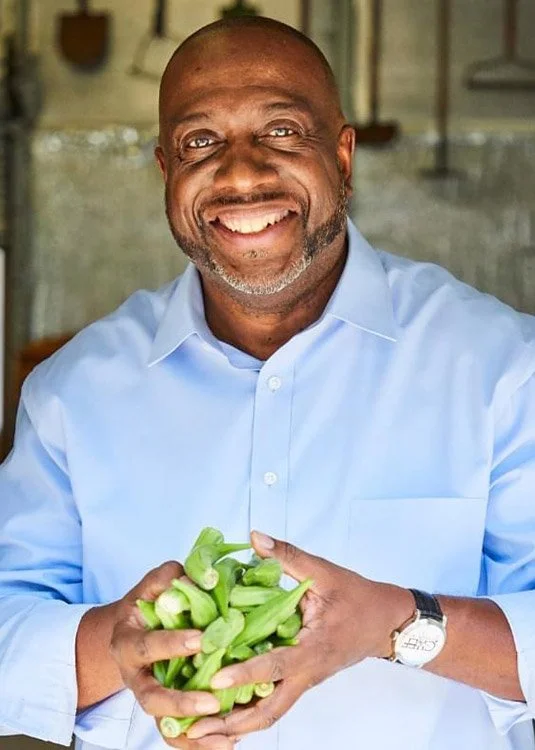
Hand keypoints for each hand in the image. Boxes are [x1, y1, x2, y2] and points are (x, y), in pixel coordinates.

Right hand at [110, 561, 236, 749]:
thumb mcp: (154, 584)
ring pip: (164, 725)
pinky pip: (177, 735)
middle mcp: (134, 676)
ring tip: (225, 737)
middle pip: (150, 698)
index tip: (201, 640)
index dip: (171, 645)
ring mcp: (148, 697)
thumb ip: (171, 578)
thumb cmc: (148, 602)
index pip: (147, 647)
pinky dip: (198, 744)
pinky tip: (226, 745)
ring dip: (193, 733)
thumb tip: (203, 578)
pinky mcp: (164, 711)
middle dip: (181, 701)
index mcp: (127, 642)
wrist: (131, 629)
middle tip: (212, 701)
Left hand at [187, 532, 411, 741]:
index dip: (245, 673)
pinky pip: (274, 703)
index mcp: (313, 649)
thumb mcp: (325, 572)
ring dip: (239, 724)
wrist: (386, 622)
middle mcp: (307, 673)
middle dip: (234, 723)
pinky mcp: (302, 679)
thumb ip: (288, 556)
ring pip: (270, 713)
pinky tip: (225, 713)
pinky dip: (249, 712)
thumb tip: (255, 538)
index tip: (215, 681)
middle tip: (197, 727)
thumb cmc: (357, 597)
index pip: (275, 666)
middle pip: (270, 711)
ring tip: (202, 731)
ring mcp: (305, 681)